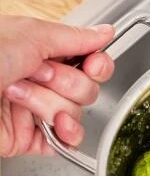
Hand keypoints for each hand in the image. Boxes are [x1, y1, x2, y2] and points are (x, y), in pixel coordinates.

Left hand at [0, 15, 114, 156]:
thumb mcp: (27, 35)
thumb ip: (73, 37)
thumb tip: (105, 32)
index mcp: (39, 52)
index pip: (88, 61)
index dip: (97, 65)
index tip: (92, 64)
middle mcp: (40, 80)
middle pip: (86, 89)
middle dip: (64, 83)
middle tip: (34, 74)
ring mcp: (36, 110)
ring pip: (75, 114)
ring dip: (48, 104)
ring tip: (17, 96)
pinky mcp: (31, 138)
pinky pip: (67, 142)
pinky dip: (65, 136)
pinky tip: (54, 128)